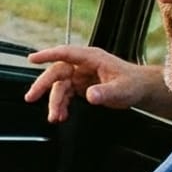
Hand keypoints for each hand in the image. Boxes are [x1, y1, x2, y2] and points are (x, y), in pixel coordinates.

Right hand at [23, 45, 148, 122]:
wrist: (141, 90)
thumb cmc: (133, 84)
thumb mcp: (122, 89)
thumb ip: (105, 92)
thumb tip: (90, 95)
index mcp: (91, 58)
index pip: (65, 54)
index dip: (48, 55)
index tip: (32, 59)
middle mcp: (83, 65)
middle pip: (57, 72)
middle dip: (43, 85)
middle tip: (31, 97)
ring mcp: (81, 75)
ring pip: (60, 87)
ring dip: (54, 102)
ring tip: (54, 117)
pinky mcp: (81, 86)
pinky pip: (66, 95)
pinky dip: (62, 105)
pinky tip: (62, 116)